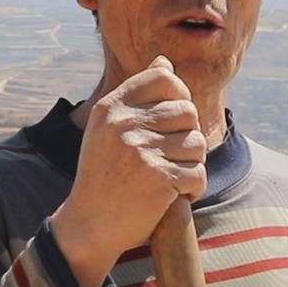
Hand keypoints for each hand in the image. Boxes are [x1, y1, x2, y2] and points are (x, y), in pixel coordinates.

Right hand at [50, 56, 207, 286]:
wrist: (89, 225)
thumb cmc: (104, 175)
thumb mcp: (109, 129)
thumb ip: (137, 96)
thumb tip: (165, 61)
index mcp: (111, 107)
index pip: (163, 77)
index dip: (179, 95)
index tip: (174, 120)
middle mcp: (124, 124)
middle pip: (187, 112)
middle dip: (187, 136)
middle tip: (171, 158)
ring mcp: (140, 150)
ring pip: (197, 144)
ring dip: (191, 164)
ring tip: (171, 177)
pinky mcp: (158, 178)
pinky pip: (198, 174)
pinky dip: (193, 189)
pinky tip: (175, 196)